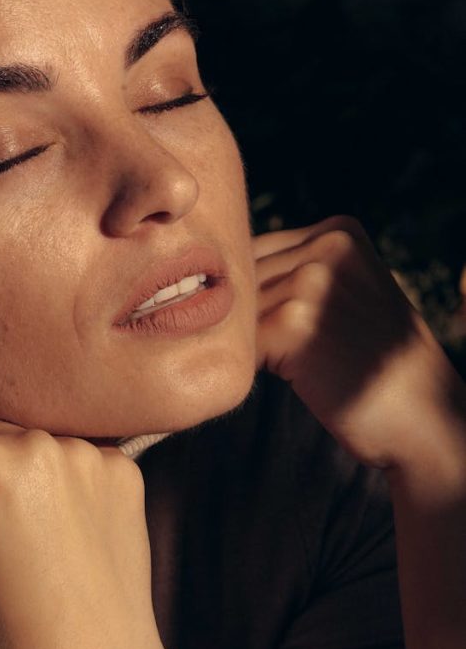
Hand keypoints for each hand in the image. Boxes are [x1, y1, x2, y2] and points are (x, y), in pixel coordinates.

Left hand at [254, 215, 462, 470]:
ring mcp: (311, 284)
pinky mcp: (294, 326)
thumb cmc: (376, 365)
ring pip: (235, 311)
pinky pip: (239, 344)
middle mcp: (327, 248)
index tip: (271, 326)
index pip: (254, 250)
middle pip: (241, 278)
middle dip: (244, 318)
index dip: (249, 294)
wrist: (424, 416)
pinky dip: (245, 366)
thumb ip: (300, 273)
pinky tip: (281, 378)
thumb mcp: (350, 294)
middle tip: (273, 350)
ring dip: (245, 343)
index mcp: (340, 232)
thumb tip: (222, 277)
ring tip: (284, 366)